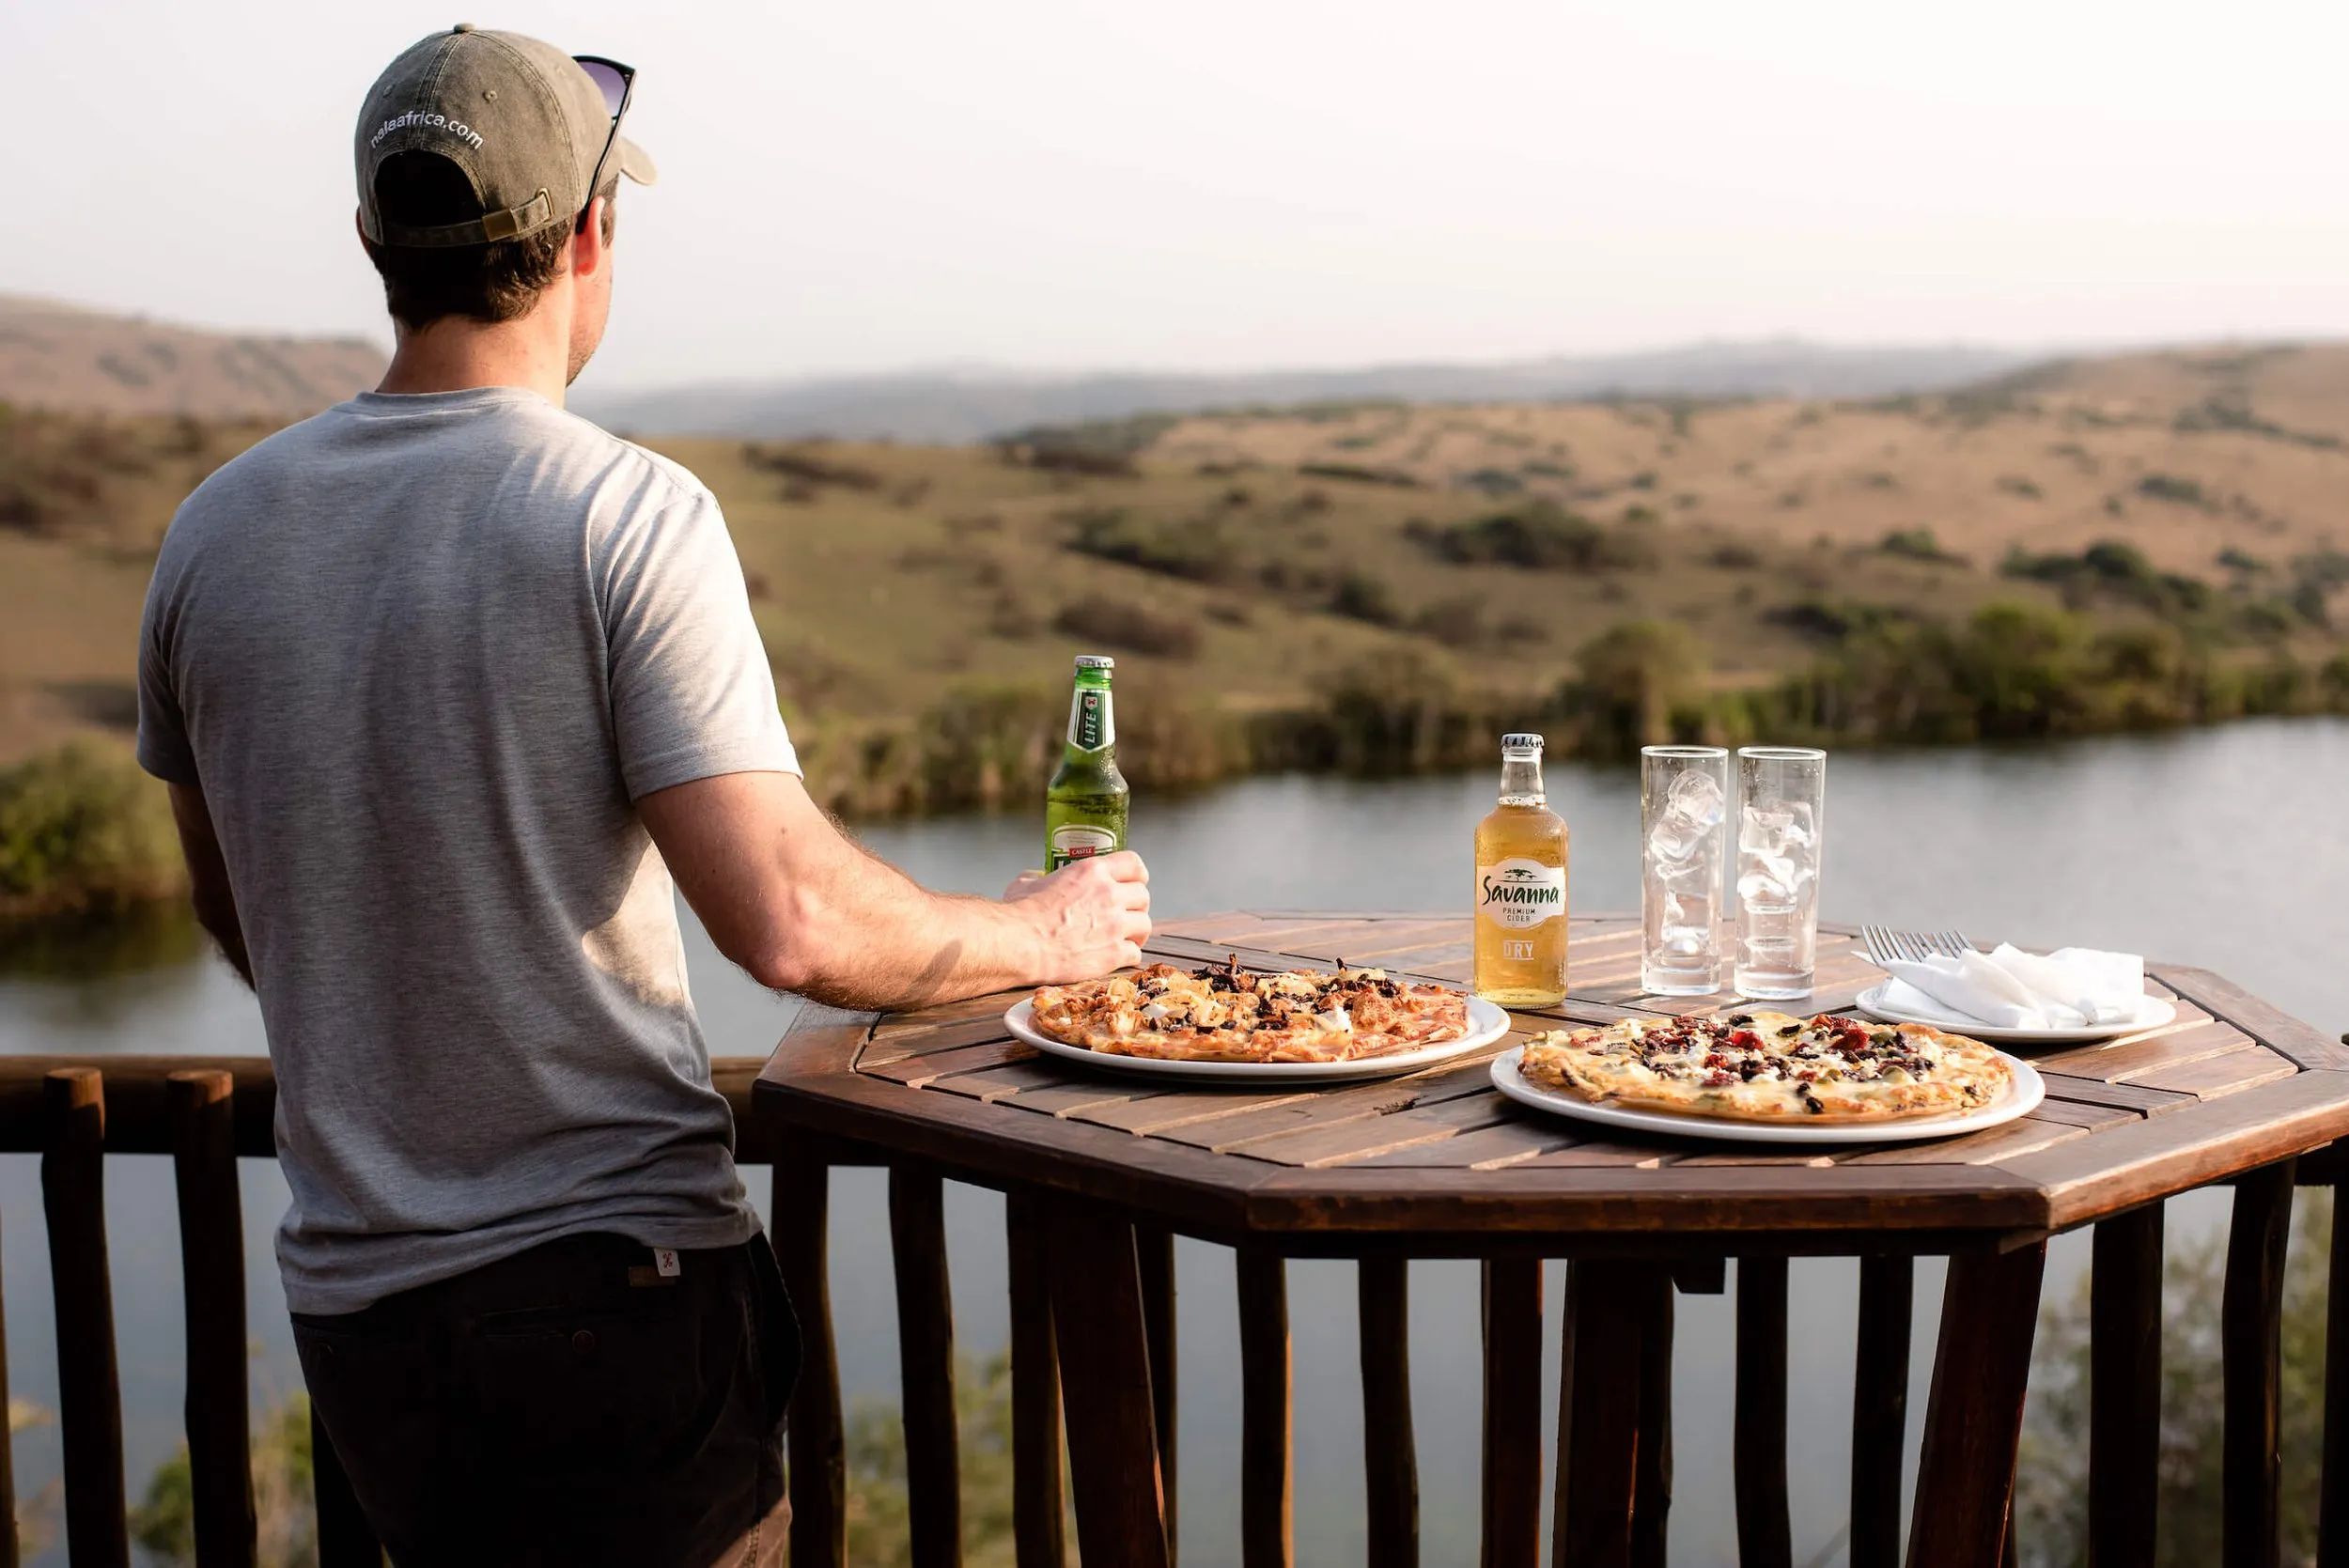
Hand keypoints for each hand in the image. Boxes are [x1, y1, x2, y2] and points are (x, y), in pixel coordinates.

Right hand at [1011, 851, 1150, 982]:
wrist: (1019, 944)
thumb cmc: (1019, 914)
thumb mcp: (1027, 882)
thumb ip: (1040, 877)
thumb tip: (1038, 878)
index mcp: (1092, 871)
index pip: (1133, 864)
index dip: (1136, 875)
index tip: (1133, 883)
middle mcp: (1109, 894)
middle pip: (1143, 895)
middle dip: (1136, 905)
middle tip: (1125, 914)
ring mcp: (1115, 925)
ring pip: (1145, 924)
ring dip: (1136, 931)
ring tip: (1125, 937)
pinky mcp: (1114, 953)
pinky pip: (1136, 953)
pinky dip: (1128, 955)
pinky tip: (1115, 956)